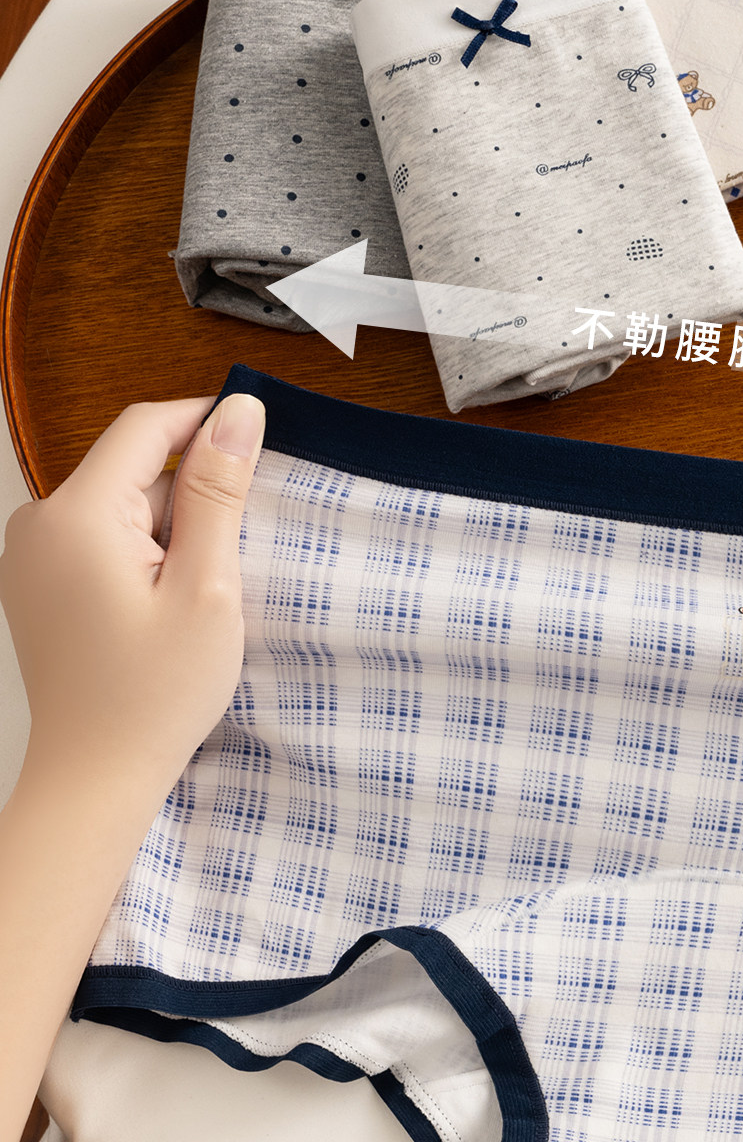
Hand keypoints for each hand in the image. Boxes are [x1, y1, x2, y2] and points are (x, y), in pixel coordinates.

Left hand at [0, 393, 265, 792]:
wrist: (95, 778)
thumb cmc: (155, 692)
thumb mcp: (207, 586)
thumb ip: (219, 490)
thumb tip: (240, 410)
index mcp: (78, 516)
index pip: (146, 426)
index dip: (208, 421)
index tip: (263, 445)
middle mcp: (40, 524)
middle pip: (134, 466)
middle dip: (194, 491)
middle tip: (233, 553)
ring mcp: (32, 556)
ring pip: (124, 502)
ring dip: (175, 526)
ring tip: (201, 589)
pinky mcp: (40, 583)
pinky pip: (104, 535)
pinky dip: (148, 550)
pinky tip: (169, 601)